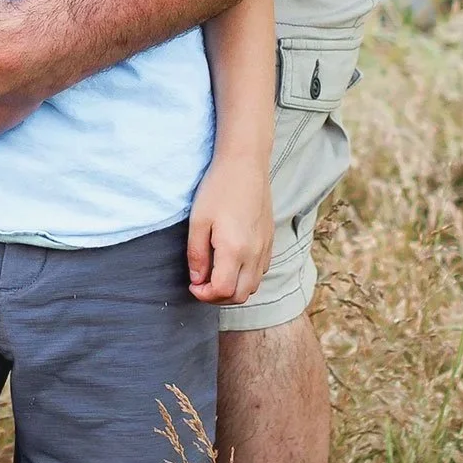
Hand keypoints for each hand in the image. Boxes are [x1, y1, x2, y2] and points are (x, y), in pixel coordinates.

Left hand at [186, 152, 274, 304]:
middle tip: (201, 284)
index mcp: (234, 250)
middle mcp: (254, 254)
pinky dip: (246, 277)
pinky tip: (231, 263)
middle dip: (218, 297)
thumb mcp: (198, 221)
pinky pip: (260, 272)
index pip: (222, 291)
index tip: (192, 285)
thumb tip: (196, 280)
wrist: (245, 164)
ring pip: (253, 286)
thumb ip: (196, 255)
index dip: (204, 295)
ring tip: (214, 274)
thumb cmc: (218, 189)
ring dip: (233, 289)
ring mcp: (265, 248)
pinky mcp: (270, 241)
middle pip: (240, 295)